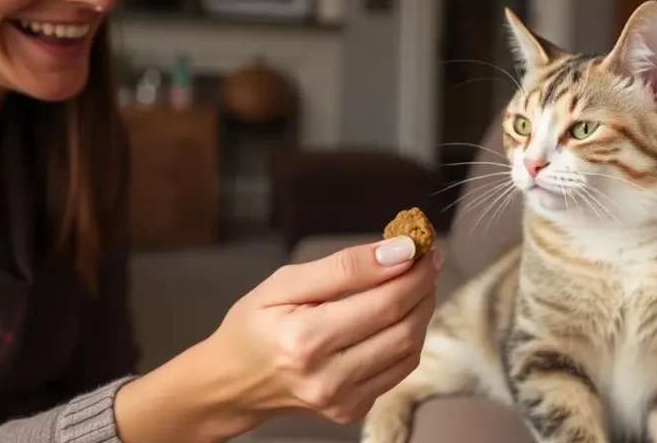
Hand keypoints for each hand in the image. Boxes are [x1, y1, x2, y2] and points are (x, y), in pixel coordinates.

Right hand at [205, 236, 442, 429]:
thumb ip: (344, 266)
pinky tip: (398, 316)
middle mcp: (329, 377)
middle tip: (425, 261)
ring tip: (414, 284)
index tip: (423, 246)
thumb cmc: (254, 326)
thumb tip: (399, 251)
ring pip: (410, 349)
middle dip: (423, 288)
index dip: (414, 271)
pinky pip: (399, 369)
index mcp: (306, 340)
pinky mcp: (352, 410)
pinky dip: (408, 337)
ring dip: (421, 311)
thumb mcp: (285, 283)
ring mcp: (343, 400)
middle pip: (405, 327)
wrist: (231, 383)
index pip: (385, 302)